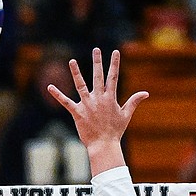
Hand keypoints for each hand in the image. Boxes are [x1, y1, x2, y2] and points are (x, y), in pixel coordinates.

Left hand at [48, 48, 147, 172]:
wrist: (103, 145)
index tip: (115, 52)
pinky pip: (65, 102)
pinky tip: (49, 86)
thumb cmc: (115, 131)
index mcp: (110, 98)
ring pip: (80, 85)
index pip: (113, 77)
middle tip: (96, 49)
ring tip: (71, 61)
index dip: (114, 64)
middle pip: (98, 76)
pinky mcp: (77, 113)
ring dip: (76, 73)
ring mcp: (87, 105)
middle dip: (97, 62)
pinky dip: (57, 94)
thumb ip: (134, 101)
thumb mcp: (126, 115)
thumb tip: (146, 93)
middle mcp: (98, 99)